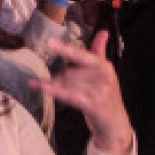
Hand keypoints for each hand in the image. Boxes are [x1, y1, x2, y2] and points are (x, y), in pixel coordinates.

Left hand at [33, 33, 133, 154]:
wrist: (115, 124)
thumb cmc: (107, 96)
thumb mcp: (106, 73)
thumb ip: (100, 52)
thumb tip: (103, 31)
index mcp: (104, 66)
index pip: (81, 55)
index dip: (64, 49)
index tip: (49, 42)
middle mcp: (103, 76)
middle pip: (68, 72)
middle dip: (60, 79)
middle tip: (61, 86)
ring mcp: (98, 90)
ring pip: (66, 83)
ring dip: (56, 87)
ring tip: (59, 92)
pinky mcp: (92, 103)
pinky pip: (67, 94)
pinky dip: (52, 90)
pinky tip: (38, 86)